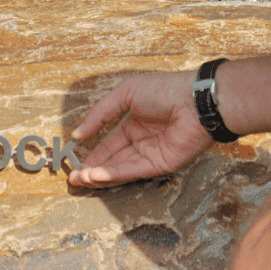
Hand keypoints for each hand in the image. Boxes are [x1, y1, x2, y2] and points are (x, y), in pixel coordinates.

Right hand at [68, 70, 213, 187]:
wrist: (196, 101)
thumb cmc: (164, 90)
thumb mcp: (124, 94)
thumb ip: (100, 114)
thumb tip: (78, 133)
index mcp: (134, 123)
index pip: (109, 143)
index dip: (93, 153)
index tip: (75, 162)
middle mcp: (142, 141)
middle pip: (112, 160)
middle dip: (91, 169)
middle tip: (73, 178)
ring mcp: (151, 154)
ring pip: (120, 169)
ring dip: (99, 175)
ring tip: (80, 179)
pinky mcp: (161, 165)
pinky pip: (133, 171)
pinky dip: (113, 175)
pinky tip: (96, 175)